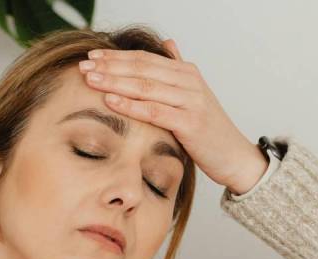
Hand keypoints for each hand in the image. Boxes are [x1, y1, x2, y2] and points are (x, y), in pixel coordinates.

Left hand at [78, 38, 268, 195]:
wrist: (234, 156)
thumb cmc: (209, 130)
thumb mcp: (194, 95)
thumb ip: (178, 69)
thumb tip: (168, 43)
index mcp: (186, 72)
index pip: (145, 58)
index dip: (116, 56)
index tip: (92, 56)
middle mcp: (189, 82)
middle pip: (142, 68)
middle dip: (109, 66)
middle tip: (83, 66)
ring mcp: (191, 101)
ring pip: (145, 86)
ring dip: (114, 82)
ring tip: (90, 80)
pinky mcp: (190, 123)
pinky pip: (154, 111)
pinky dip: (131, 105)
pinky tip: (110, 101)